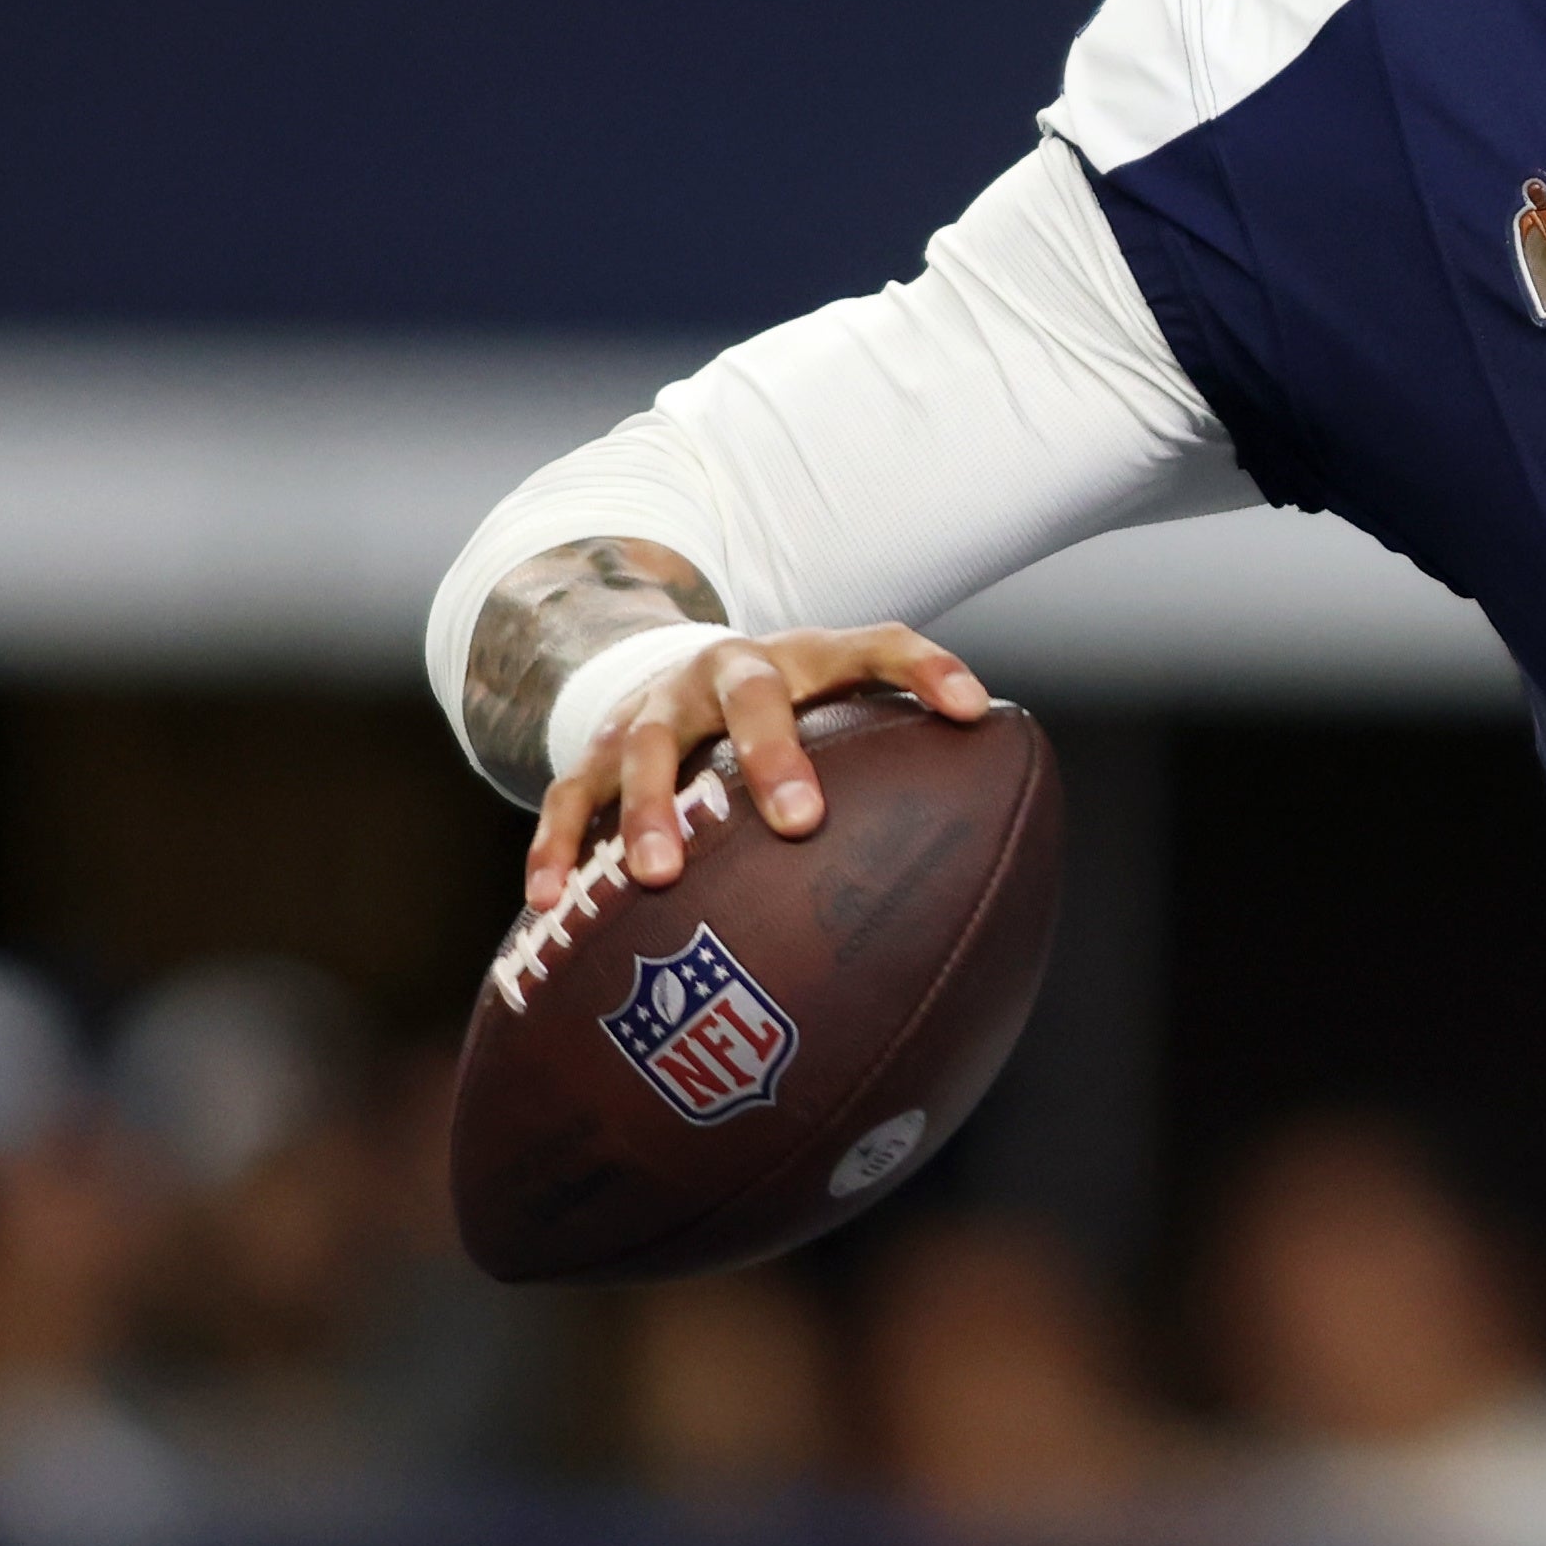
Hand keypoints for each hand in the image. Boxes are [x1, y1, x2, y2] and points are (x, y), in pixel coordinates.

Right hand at [526, 623, 987, 906]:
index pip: (873, 645)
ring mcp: (649, 711)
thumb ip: (910, 722)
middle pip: (746, 695)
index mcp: (800, 658)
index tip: (969, 710)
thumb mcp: (840, 696)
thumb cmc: (784, 704)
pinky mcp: (589, 753)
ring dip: (651, 808)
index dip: (924, 668)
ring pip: (643, 748)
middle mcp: (719, 673)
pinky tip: (551, 900)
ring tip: (660, 874)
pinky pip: (565, 798)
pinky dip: (556, 846)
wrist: (665, 671)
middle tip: (799, 821)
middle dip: (770, 755)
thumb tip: (993, 747)